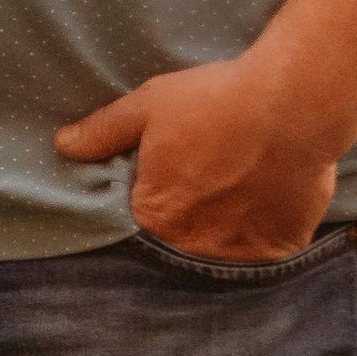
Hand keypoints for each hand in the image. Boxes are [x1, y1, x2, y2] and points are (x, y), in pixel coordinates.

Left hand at [55, 53, 338, 261]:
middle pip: (184, 239)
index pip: (143, 221)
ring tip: (242, 188)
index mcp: (154, 216)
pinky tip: (268, 198)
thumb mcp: (148, 106)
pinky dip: (265, 230)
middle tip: (214, 179)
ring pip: (224, 248)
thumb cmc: (216, 102)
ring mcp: (238, 253)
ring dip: (227, 226)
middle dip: (192, 217)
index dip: (157, 199)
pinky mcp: (280, 249)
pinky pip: (265, 250)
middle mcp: (192, 246)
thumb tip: (63, 145)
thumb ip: (103, 132)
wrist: (293, 105)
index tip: (175, 178)